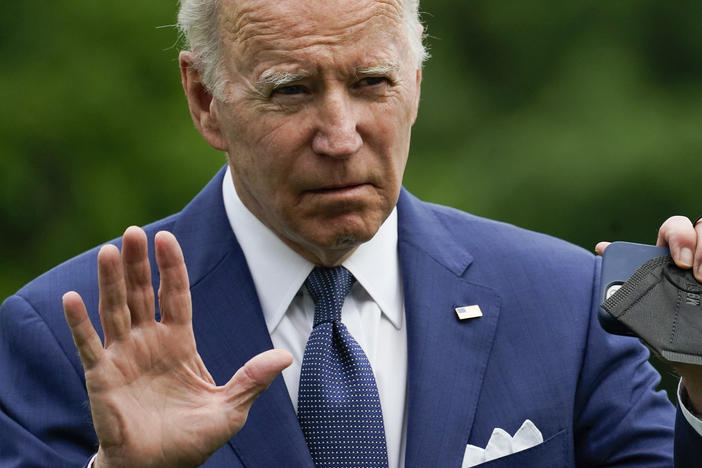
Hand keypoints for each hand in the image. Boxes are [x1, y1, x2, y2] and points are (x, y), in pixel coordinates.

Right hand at [62, 227, 291, 467]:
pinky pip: (88, 344)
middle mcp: (149, 342)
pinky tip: (72, 298)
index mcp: (179, 342)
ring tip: (109, 250)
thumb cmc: (192, 439)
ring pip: (115, 310)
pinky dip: (79, 323)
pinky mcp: (101, 376)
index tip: (166, 239)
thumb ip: (252, 379)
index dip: (171, 267)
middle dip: (138, 264)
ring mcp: (123, 356)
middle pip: (141, 293)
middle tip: (134, 232)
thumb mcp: (230, 409)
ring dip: (110, 281)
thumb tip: (285, 356)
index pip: (175, 296)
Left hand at [596, 216, 701, 411]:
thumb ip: (628, 277)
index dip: (678, 236)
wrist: (691, 355)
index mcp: (669, 253)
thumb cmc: (664, 324)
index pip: (674, 228)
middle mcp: (693, 254)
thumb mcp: (644, 302)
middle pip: (701, 231)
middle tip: (698, 275)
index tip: (680, 263)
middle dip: (701, 246)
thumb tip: (601, 248)